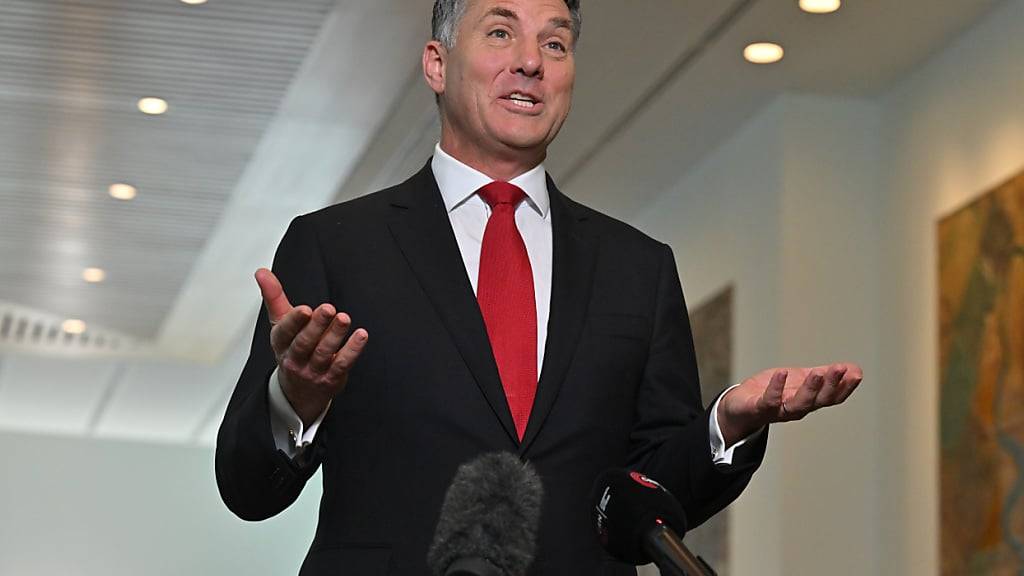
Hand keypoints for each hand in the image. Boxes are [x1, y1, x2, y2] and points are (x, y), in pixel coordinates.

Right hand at [255, 268, 367, 426]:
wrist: (298, 391)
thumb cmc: (291, 348)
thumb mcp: (280, 323)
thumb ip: (273, 296)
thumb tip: (262, 272)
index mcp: (281, 342)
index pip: (284, 332)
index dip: (294, 321)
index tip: (305, 309)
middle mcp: (294, 358)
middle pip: (304, 343)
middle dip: (317, 325)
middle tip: (328, 309)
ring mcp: (312, 370)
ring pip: (323, 353)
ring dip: (335, 335)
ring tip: (344, 319)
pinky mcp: (331, 378)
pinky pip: (342, 364)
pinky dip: (352, 351)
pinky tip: (361, 336)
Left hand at [717, 363, 862, 445]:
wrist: (740, 406)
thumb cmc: (773, 392)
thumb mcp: (802, 380)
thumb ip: (825, 375)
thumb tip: (856, 369)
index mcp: (809, 401)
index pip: (832, 397)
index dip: (845, 387)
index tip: (856, 374)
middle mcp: (797, 409)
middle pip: (818, 401)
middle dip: (830, 385)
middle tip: (840, 369)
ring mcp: (778, 411)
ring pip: (798, 405)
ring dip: (809, 389)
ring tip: (817, 373)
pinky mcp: (758, 409)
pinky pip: (769, 401)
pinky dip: (776, 388)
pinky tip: (782, 373)